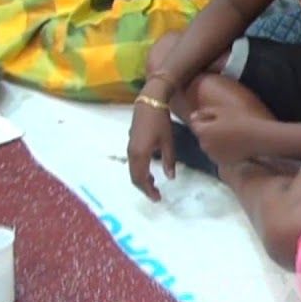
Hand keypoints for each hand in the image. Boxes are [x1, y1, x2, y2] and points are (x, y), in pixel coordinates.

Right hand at [127, 82, 175, 200]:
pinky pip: (133, 163)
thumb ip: (169, 160)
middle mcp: (132, 153)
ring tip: (154, 185)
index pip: (141, 179)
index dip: (148, 190)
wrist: (149, 103)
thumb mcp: (168, 141)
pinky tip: (150, 171)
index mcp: (140, 154)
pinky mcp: (131, 143)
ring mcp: (130, 148)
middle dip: (144, 188)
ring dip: (142, 179)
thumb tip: (171, 177)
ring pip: (133, 170)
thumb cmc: (160, 121)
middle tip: (156, 195)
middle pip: (134, 177)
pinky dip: (140, 171)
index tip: (158, 198)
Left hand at [189, 105, 270, 165]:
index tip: (220, 119)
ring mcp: (212, 155)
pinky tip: (234, 145)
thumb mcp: (222, 111)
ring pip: (209, 147)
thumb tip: (192, 117)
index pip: (196, 125)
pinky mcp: (221, 162)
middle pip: (202, 137)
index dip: (206, 121)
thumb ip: (204, 113)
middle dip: (209, 133)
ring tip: (232, 137)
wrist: (257, 138)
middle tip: (227, 127)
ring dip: (215, 142)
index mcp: (203, 131)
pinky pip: (217, 155)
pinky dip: (222, 151)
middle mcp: (204, 145)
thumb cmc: (241, 121)